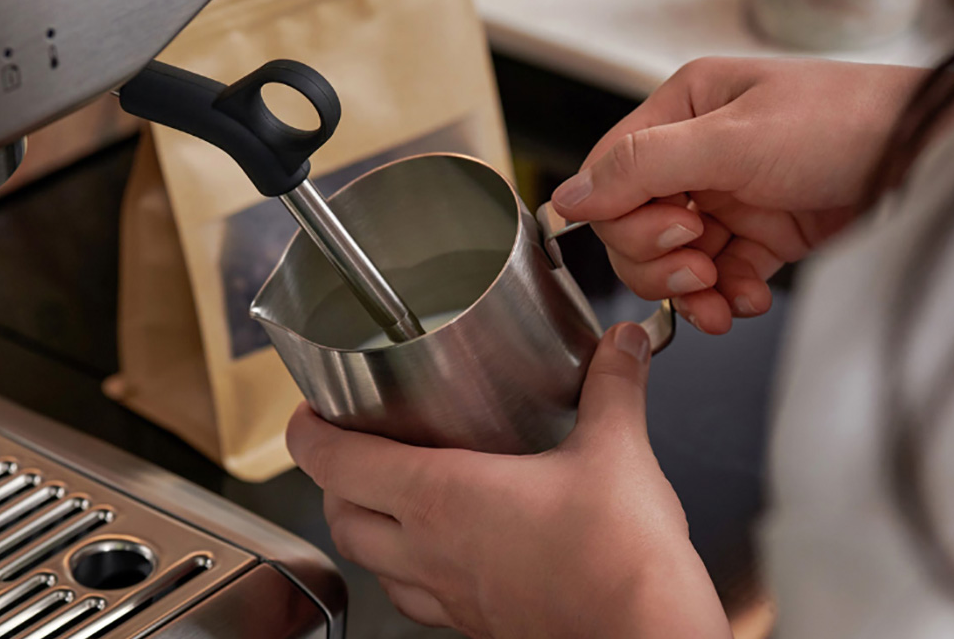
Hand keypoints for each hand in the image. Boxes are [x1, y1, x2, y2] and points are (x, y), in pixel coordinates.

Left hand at [286, 324, 729, 638]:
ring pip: (372, 565)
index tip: (308, 411)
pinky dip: (409, 573)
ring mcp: (450, 595)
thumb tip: (622, 344)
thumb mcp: (616, 450)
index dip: (307, 433)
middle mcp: (428, 550)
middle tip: (349, 448)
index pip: (335, 462)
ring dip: (365, 530)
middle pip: (340, 518)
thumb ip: (613, 386)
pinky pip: (418, 600)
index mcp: (439, 496)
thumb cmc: (620, 557)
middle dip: (331, 481)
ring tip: (387, 500)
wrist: (646, 636)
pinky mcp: (479, 624)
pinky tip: (445, 555)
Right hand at [551, 57, 927, 333]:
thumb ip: (641, 167)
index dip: (624, 217)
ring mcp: (730, 196)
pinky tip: (748, 300)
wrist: (935, 159)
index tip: (671, 232)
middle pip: (633, 224)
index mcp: (684, 108)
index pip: (611, 174)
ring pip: (672, 258)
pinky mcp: (762, 235)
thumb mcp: (733, 139)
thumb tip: (564, 198)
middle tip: (698, 264)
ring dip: (689, 288)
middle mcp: (699, 152)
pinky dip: (725, 297)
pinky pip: (716, 278)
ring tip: (723, 295)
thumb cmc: (847, 124)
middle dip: (659, 256)